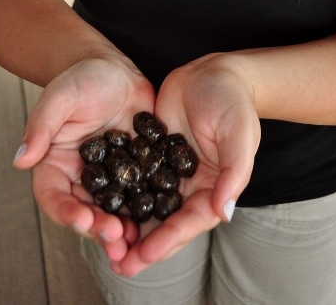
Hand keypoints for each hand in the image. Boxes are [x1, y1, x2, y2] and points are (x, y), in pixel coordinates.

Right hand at [14, 54, 155, 259]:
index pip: (54, 197)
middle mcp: (82, 178)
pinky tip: (161, 220)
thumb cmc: (81, 78)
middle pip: (85, 212)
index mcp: (56, 165)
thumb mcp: (60, 98)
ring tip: (136, 243)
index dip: (66, 212)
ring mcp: (112, 178)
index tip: (83, 218)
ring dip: (123, 230)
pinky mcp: (138, 171)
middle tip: (116, 237)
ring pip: (114, 211)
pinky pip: (143, 194)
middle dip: (99, 229)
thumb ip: (42, 127)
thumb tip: (21, 160)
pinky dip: (149, 210)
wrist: (115, 69)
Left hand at [110, 52, 260, 276]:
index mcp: (214, 187)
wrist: (214, 70)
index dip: (168, 241)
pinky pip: (133, 179)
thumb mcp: (238, 131)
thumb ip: (234, 171)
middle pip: (165, 223)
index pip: (190, 222)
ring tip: (102, 243)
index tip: (143, 256)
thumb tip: (224, 212)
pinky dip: (118, 194)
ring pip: (146, 206)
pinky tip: (96, 205)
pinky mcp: (151, 154)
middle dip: (143, 246)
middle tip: (118, 264)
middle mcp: (190, 186)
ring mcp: (168, 171)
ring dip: (127, 226)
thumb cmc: (233, 100)